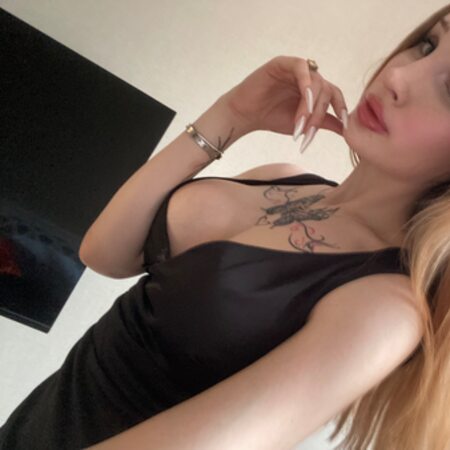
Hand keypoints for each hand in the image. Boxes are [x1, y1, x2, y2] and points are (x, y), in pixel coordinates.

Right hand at [220, 55, 347, 139]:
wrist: (246, 116)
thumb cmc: (271, 118)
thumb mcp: (302, 124)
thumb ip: (323, 123)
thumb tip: (345, 130)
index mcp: (314, 89)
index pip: (334, 95)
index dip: (341, 109)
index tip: (345, 127)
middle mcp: (308, 77)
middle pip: (326, 91)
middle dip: (317, 115)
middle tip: (306, 134)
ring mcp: (296, 68)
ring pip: (316, 82)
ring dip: (309, 107)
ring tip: (298, 125)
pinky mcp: (282, 63)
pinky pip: (301, 67)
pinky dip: (306, 83)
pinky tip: (304, 100)